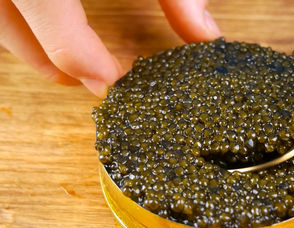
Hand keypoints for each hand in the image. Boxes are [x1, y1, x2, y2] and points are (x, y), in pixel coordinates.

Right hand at [0, 0, 220, 96]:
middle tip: (88, 82)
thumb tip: (205, 34)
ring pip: (1, 21)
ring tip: (67, 61)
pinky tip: (51, 22)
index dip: (88, 67)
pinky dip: (23, 18)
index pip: (58, 37)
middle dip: (50, 62)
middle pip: (14, 33)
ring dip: (31, 44)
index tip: (114, 85)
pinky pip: (3, 4)